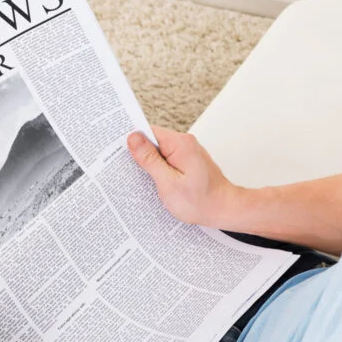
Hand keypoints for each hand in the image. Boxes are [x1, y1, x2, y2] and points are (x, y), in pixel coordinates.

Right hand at [127, 125, 243, 227]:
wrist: (225, 210)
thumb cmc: (200, 201)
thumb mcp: (168, 183)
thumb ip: (150, 160)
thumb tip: (133, 138)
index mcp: (180, 144)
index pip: (148, 131)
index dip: (132, 139)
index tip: (116, 148)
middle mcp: (185, 143)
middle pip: (153, 140)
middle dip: (139, 153)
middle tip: (126, 168)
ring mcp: (187, 152)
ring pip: (159, 151)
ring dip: (149, 163)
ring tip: (140, 177)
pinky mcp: (188, 161)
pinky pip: (167, 159)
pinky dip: (159, 168)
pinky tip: (154, 181)